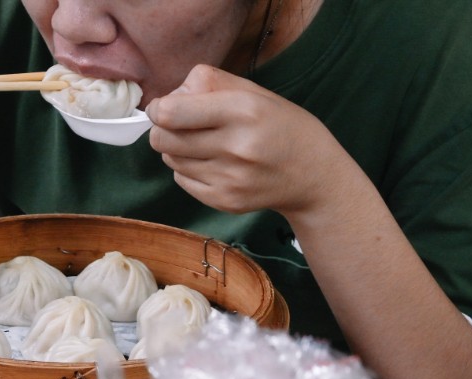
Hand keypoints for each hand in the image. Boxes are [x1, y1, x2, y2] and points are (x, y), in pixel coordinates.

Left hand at [146, 64, 346, 217]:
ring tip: (203, 143)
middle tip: (178, 125)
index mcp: (243, 110)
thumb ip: (209, 84)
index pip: (171, 113)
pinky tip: (212, 162)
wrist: (313, 174)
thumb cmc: (279, 125)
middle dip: (163, 129)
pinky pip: (182, 180)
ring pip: (170, 160)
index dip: (159, 109)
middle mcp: (236, 146)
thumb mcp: (254, 92)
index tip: (164, 108)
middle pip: (162, 139)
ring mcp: (230, 178)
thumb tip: (167, 97)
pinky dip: (188, 170)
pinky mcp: (225, 200)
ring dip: (177, 150)